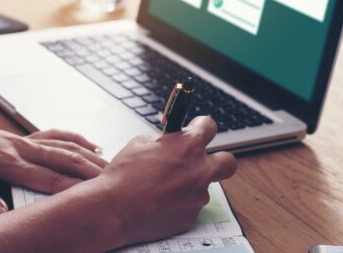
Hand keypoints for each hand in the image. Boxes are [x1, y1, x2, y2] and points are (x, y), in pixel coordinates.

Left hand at [0, 102, 106, 215]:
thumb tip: (2, 213)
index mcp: (5, 163)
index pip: (45, 178)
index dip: (70, 187)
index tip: (92, 194)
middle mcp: (19, 149)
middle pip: (63, 159)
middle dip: (90, 170)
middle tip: (114, 180)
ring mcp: (23, 140)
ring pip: (63, 146)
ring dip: (88, 155)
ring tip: (111, 165)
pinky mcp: (22, 137)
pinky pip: (54, 135)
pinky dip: (74, 138)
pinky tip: (89, 143)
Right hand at [92, 116, 236, 245]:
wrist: (114, 208)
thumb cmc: (123, 175)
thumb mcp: (139, 144)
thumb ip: (162, 143)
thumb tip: (166, 145)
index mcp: (188, 146)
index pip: (209, 126)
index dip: (200, 126)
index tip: (195, 129)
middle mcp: (200, 170)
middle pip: (228, 162)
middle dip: (218, 159)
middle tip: (202, 161)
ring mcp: (197, 196)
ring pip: (203, 187)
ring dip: (189, 185)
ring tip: (163, 187)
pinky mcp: (191, 217)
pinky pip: (189, 206)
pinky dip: (178, 203)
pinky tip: (159, 202)